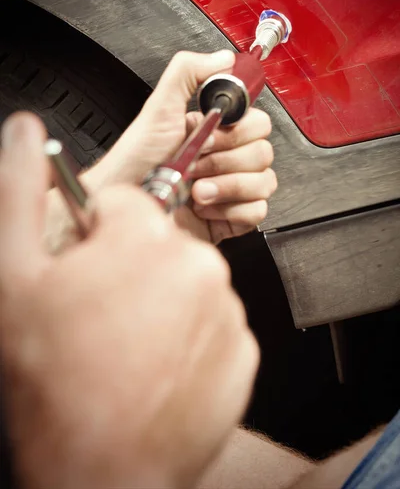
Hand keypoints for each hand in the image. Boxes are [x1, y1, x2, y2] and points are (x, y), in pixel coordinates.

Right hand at [0, 113, 258, 488]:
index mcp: (147, 237)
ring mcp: (227, 313)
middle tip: (96, 314)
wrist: (96, 472)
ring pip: (185, 284)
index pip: (124, 206)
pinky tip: (151, 364)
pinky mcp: (243, 354)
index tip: (83, 267)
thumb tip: (26, 133)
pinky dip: (186, 337)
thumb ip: (22, 189)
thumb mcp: (16, 273)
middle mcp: (200, 267)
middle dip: (127, 266)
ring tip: (122, 345)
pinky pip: (210, 324)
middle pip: (158, 243)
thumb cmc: (53, 380)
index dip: (95, 235)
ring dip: (157, 303)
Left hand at [87, 50, 276, 243]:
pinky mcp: (232, 218)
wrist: (127, 203)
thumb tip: (224, 58)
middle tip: (196, 160)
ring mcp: (231, 189)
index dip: (236, 129)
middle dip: (225, 159)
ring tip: (195, 188)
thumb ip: (188, 72)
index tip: (209, 132)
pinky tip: (204, 207)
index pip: (257, 122)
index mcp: (216, 131)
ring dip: (227, 185)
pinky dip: (230, 210)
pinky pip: (257, 211)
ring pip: (264, 182)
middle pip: (264, 152)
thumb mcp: (158, 108)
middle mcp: (227, 158)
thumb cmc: (136, 161)